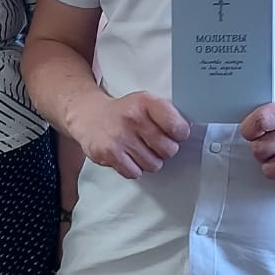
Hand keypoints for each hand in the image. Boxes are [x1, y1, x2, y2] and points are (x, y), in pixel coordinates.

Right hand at [69, 91, 189, 179]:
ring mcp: (120, 137)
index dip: (179, 134)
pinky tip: (128, 156)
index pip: (178, 127)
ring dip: (149, 161)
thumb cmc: (122, 112)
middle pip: (168, 150)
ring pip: (153, 164)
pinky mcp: (109, 153)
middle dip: (165, 150)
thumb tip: (186, 133)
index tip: (175, 134)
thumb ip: (165, 115)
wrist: (88, 116)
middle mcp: (132, 118)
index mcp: (146, 102)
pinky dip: (134, 168)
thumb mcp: (144, 102)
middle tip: (155, 144)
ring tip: (139, 149)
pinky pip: (135, 172)